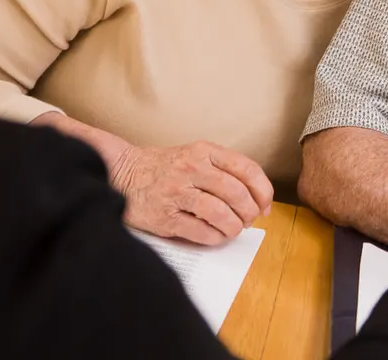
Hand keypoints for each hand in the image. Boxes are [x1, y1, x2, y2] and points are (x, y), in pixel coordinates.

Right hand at [111, 141, 273, 244]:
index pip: (246, 168)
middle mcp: (191, 168)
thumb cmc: (165, 168)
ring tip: (232, 230)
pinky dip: (215, 237)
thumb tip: (257, 199)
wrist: (121, 174)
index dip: (263, 190)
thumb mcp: (195, 155)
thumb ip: (224, 170)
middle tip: (248, 220)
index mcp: (204, 151)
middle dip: (249, 212)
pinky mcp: (164, 216)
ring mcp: (176, 192)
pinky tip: (215, 236)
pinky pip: (200, 231)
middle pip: (236, 193)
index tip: (265, 205)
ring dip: (233, 227)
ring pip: (221, 214)